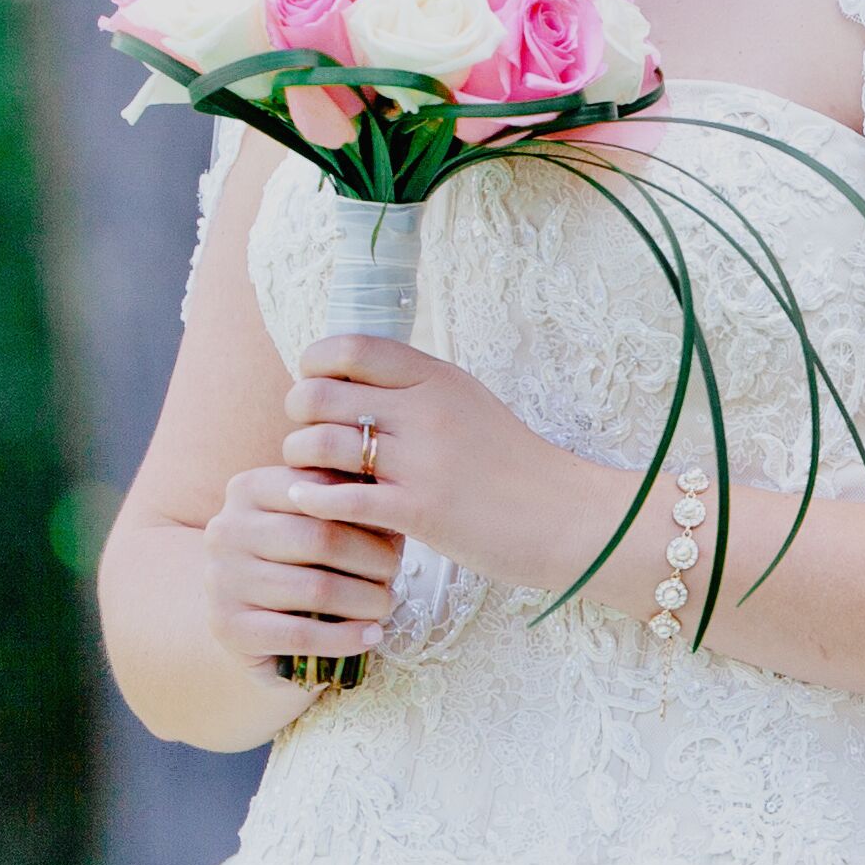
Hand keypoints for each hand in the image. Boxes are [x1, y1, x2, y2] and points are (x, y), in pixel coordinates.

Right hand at [203, 447, 405, 669]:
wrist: (242, 612)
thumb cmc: (290, 558)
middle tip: (395, 572)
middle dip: (372, 558)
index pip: (321, 491)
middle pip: (322, 539)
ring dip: (365, 600)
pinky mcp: (228, 627)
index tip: (394, 529)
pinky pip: (300, 634)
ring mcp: (222, 579)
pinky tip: (370, 637)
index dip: (366, 511)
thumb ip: (342, 504)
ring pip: (316, 589)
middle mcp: (227, 529)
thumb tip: (393, 510)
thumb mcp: (310, 519)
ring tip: (386, 604)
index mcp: (249, 488)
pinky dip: (344, 637)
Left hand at [278, 336, 620, 603]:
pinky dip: (314, 500)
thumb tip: (354, 379)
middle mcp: (425, 410)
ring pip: (320, 444)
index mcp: (436, 377)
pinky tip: (311, 504)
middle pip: (319, 394)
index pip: (349, 346)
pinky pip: (341, 499)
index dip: (314, 364)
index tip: (316, 388)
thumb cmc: (513, 466)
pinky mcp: (420, 512)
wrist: (566, 518)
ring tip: (310, 474)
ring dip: (300, 461)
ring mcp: (422, 461)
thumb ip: (416, 390)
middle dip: (298, 416)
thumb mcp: (468, 404)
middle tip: (308, 437)